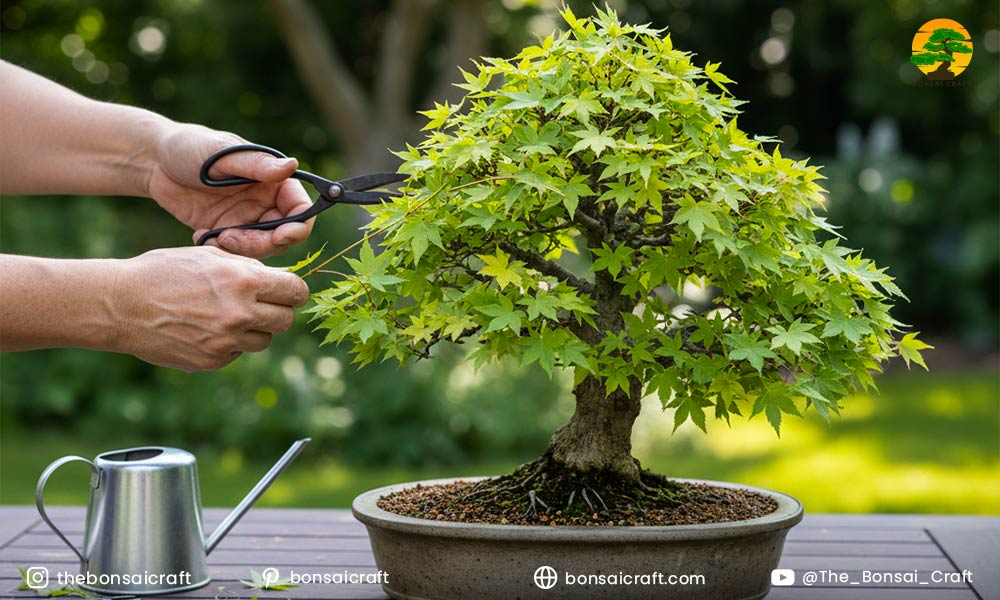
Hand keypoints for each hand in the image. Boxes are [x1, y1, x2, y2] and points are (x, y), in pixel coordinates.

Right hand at [112, 246, 308, 371]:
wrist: (121, 304)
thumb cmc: (163, 272)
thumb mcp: (208, 256)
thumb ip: (247, 268)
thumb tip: (278, 278)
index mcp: (244, 282)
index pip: (296, 291)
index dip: (293, 291)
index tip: (286, 291)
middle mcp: (240, 314)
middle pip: (285, 320)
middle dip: (277, 311)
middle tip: (259, 305)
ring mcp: (227, 341)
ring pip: (264, 341)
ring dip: (254, 330)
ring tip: (226, 316)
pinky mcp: (212, 361)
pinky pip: (236, 353)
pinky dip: (229, 343)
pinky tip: (205, 329)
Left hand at [147, 123, 313, 258]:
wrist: (154, 161)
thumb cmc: (191, 146)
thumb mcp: (223, 154)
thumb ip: (257, 165)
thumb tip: (292, 165)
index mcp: (273, 181)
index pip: (300, 209)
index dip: (298, 227)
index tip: (280, 236)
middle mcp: (265, 202)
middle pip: (282, 235)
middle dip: (262, 244)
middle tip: (231, 239)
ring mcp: (245, 219)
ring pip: (259, 248)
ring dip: (241, 250)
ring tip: (214, 237)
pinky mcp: (224, 231)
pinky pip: (233, 251)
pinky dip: (220, 251)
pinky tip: (200, 236)